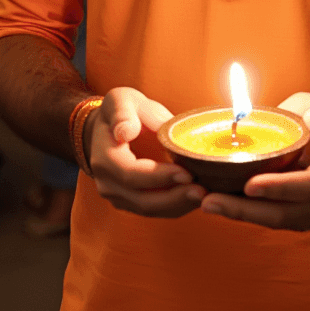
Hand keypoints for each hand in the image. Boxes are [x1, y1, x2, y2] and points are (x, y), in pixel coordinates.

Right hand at [85, 88, 205, 217]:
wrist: (110, 127)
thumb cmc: (122, 109)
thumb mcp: (121, 100)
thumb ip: (123, 113)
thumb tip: (124, 132)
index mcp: (104, 157)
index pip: (131, 174)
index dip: (159, 177)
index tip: (186, 173)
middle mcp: (107, 183)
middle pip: (142, 199)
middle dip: (174, 197)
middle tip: (203, 190)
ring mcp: (117, 196)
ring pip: (150, 209)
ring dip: (179, 205)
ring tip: (205, 194)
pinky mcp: (130, 202)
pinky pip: (154, 210)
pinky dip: (176, 206)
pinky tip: (196, 197)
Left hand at [200, 93, 309, 231]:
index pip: (307, 186)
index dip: (278, 188)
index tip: (248, 184)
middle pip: (284, 213)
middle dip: (243, 209)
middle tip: (207, 200)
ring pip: (276, 222)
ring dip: (240, 214)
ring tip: (204, 201)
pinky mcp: (307, 222)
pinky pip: (275, 221)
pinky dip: (249, 213)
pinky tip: (221, 203)